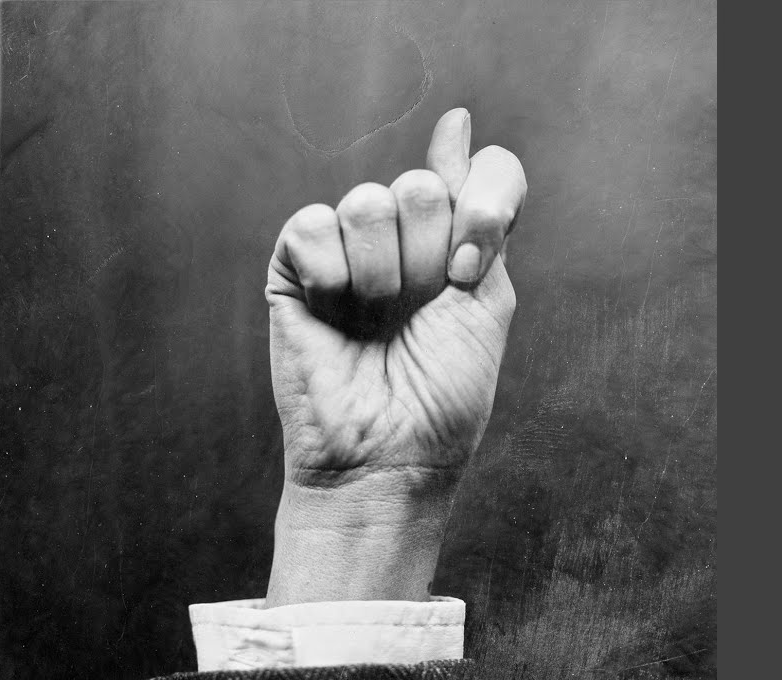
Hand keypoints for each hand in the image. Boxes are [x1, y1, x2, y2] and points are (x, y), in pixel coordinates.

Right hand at [263, 108, 527, 605]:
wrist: (386, 456)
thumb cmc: (442, 395)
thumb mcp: (486, 301)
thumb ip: (481, 212)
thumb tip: (457, 121)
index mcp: (458, 243)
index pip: (481, 169)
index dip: (483, 203)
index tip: (472, 267)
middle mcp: (404, 238)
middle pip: (422, 186)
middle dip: (429, 258)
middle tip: (416, 312)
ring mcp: (348, 249)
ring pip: (368, 201)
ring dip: (380, 274)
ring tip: (373, 319)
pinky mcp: (294, 266)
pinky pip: (313, 224)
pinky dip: (330, 274)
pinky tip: (332, 310)